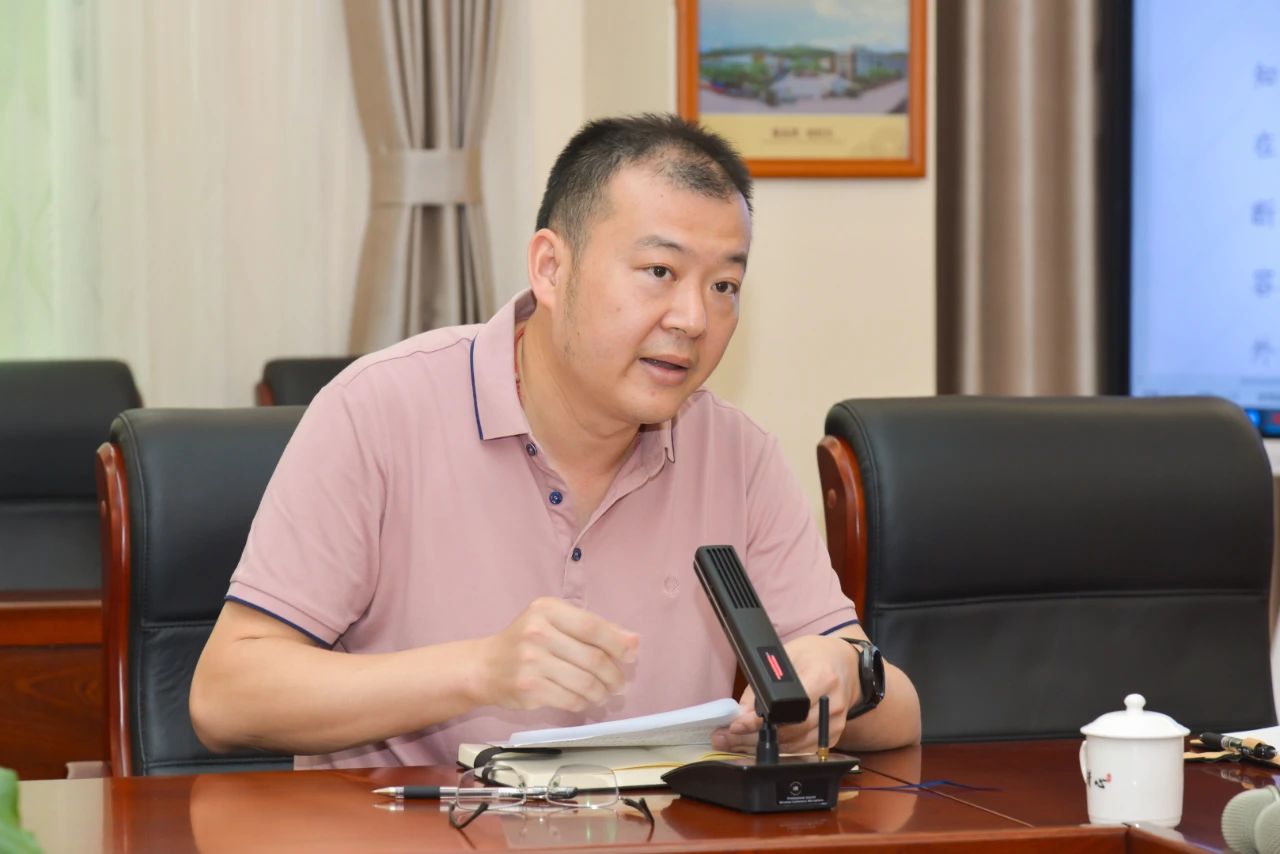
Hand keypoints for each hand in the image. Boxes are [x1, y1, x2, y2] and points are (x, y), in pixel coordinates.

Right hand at [476, 597, 639, 712]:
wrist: (484, 666)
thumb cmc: (525, 642)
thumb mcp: (555, 623)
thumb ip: (594, 628)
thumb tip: (634, 641)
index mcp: (547, 610)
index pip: (592, 627)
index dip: (618, 643)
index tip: (631, 655)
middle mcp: (538, 633)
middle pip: (593, 658)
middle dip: (614, 674)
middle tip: (620, 683)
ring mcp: (531, 662)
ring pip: (585, 683)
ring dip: (602, 692)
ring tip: (605, 693)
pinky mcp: (529, 688)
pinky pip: (570, 699)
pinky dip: (584, 702)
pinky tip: (585, 700)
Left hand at [710, 634, 858, 753]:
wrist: (846, 664)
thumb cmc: (814, 656)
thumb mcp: (787, 656)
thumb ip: (762, 684)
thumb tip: (740, 714)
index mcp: (822, 677)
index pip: (788, 706)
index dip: (760, 719)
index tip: (737, 724)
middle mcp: (831, 704)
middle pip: (789, 731)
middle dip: (753, 738)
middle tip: (725, 738)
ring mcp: (835, 723)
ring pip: (794, 745)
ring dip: (762, 747)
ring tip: (735, 742)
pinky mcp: (833, 736)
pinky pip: (803, 750)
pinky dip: (780, 750)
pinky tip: (760, 745)